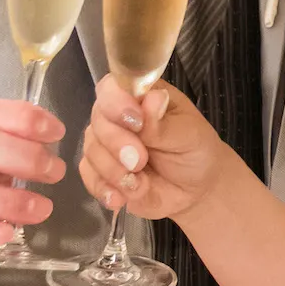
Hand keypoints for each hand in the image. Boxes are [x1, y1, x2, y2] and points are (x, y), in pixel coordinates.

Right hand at [81, 77, 228, 221]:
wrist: (195, 191)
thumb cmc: (195, 152)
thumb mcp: (188, 136)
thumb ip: (163, 124)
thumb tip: (152, 98)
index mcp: (142, 97)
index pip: (113, 87)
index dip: (116, 102)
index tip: (135, 121)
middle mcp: (118, 117)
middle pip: (98, 120)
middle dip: (117, 143)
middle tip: (140, 161)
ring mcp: (107, 145)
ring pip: (91, 150)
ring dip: (113, 171)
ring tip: (140, 183)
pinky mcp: (101, 172)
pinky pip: (88, 177)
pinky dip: (104, 189)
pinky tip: (121, 198)